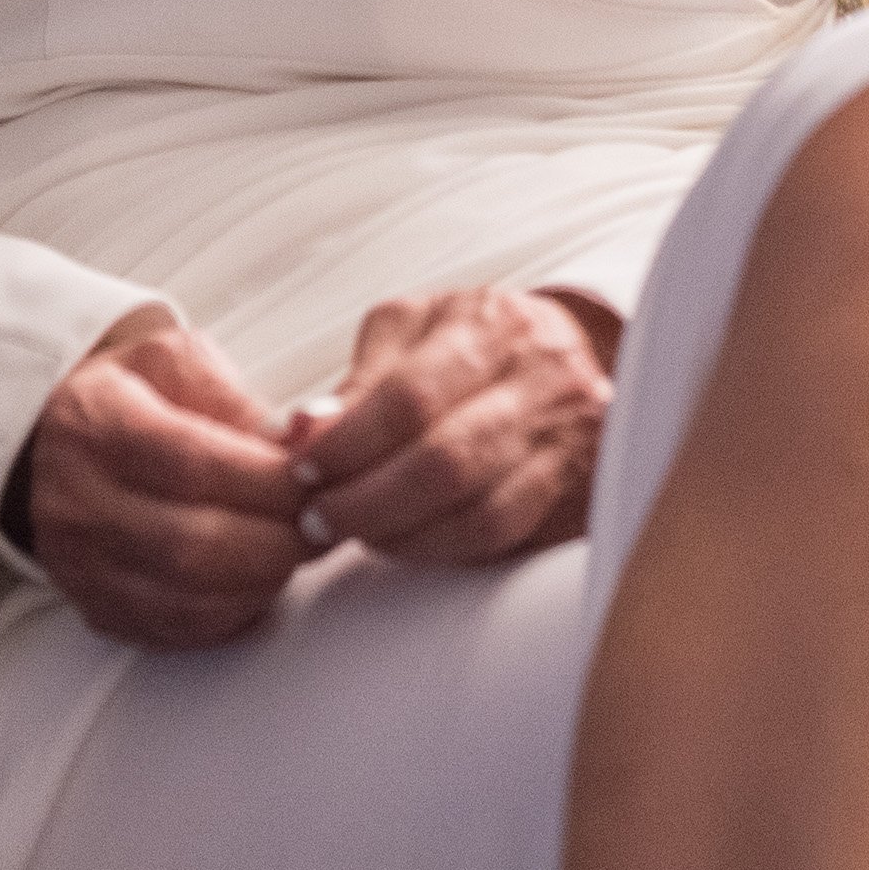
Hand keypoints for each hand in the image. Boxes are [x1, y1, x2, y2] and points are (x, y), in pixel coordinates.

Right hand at [18, 318, 306, 647]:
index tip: (313, 475)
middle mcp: (76, 501)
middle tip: (318, 521)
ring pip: (186, 598)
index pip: (190, 464)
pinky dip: (233, 612)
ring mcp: (81, 565)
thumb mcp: (178, 361)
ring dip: (260, 581)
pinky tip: (258, 579)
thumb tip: (301, 440)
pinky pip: (177, 630)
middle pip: (189, 544)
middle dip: (273, 540)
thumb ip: (236, 398)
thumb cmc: (129, 393)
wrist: (61, 435)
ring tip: (294, 547)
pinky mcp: (98, 608)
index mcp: (95, 423)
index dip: (264, 480)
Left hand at [285, 287, 615, 568]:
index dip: (349, 443)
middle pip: (443, 459)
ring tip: (352, 531)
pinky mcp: (564, 485)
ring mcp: (557, 434)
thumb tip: (296, 432)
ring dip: (397, 532)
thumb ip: (357, 382)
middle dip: (366, 500)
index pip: (409, 396)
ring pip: (472, 506)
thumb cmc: (478, 339)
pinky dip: (437, 545)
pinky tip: (400, 540)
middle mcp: (533, 377)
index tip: (304, 468)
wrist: (572, 350)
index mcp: (487, 324)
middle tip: (318, 518)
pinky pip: (495, 531)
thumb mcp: (412, 332)